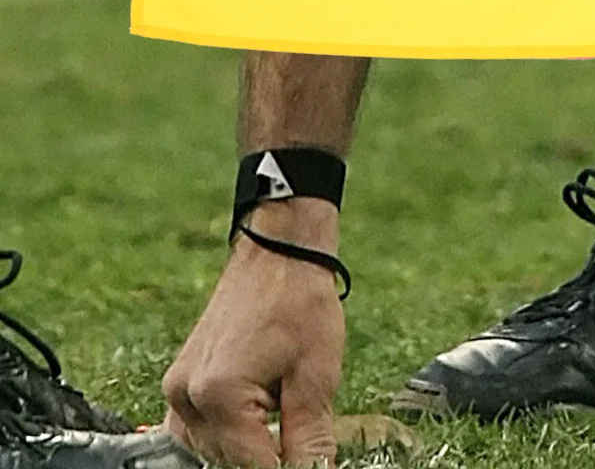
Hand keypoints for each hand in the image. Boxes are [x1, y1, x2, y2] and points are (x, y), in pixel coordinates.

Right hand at [162, 203, 344, 466]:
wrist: (280, 251)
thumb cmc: (299, 301)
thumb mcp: (316, 376)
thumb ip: (310, 440)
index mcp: (218, 395)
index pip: (251, 468)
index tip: (306, 462)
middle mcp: (185, 397)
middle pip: (227, 463)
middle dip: (267, 456)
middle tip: (298, 430)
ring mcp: (175, 391)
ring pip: (210, 451)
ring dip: (247, 445)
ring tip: (280, 407)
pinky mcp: (178, 384)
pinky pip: (197, 431)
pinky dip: (227, 432)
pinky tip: (257, 414)